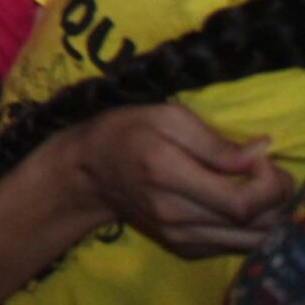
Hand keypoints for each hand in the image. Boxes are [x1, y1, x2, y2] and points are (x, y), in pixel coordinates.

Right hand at [78, 103, 290, 258]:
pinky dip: (250, 228)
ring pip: (252, 241)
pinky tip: (238, 203)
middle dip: (277, 198)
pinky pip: (236, 247)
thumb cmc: (125, 132)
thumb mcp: (165, 117)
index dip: (269, 184)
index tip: (261, 158)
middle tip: (267, 171)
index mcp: (167, 174)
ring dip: (270, 216)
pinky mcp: (184, 249)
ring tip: (258, 188)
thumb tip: (261, 153)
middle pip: (255, 225)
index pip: (242, 202)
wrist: (89, 172)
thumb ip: (214, 141)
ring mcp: (178, 237)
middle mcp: (173, 215)